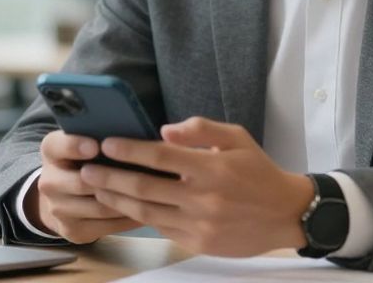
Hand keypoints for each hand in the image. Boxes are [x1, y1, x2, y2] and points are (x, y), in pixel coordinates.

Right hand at [27, 129, 141, 243]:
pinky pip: (106, 226)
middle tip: (146, 174)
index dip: (75, 146)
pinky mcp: (72, 231)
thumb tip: (136, 132)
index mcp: (51, 150)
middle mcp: (48, 181)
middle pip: (83, 182)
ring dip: (127, 201)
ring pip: (100, 207)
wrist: (60, 197)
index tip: (95, 146)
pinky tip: (147, 210)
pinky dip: (128, 219)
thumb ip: (98, 133)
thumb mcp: (81, 140)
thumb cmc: (83, 160)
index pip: (58, 146)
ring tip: (154, 193)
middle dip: (114, 179)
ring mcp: (58, 210)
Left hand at [79, 116, 315, 256]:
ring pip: (146, 212)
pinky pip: (161, 227)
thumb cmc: (259, 171)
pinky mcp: (199, 242)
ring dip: (117, 199)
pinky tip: (124, 205)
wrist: (285, 214)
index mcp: (211, 168)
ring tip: (97, 188)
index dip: (129, 150)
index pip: (160, 157)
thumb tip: (164, 131)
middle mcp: (203, 198)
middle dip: (110, 177)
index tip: (107, 143)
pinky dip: (140, 216)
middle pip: (144, 187)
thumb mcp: (237, 138)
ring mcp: (200, 223)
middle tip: (86, 169)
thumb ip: (201, 129)